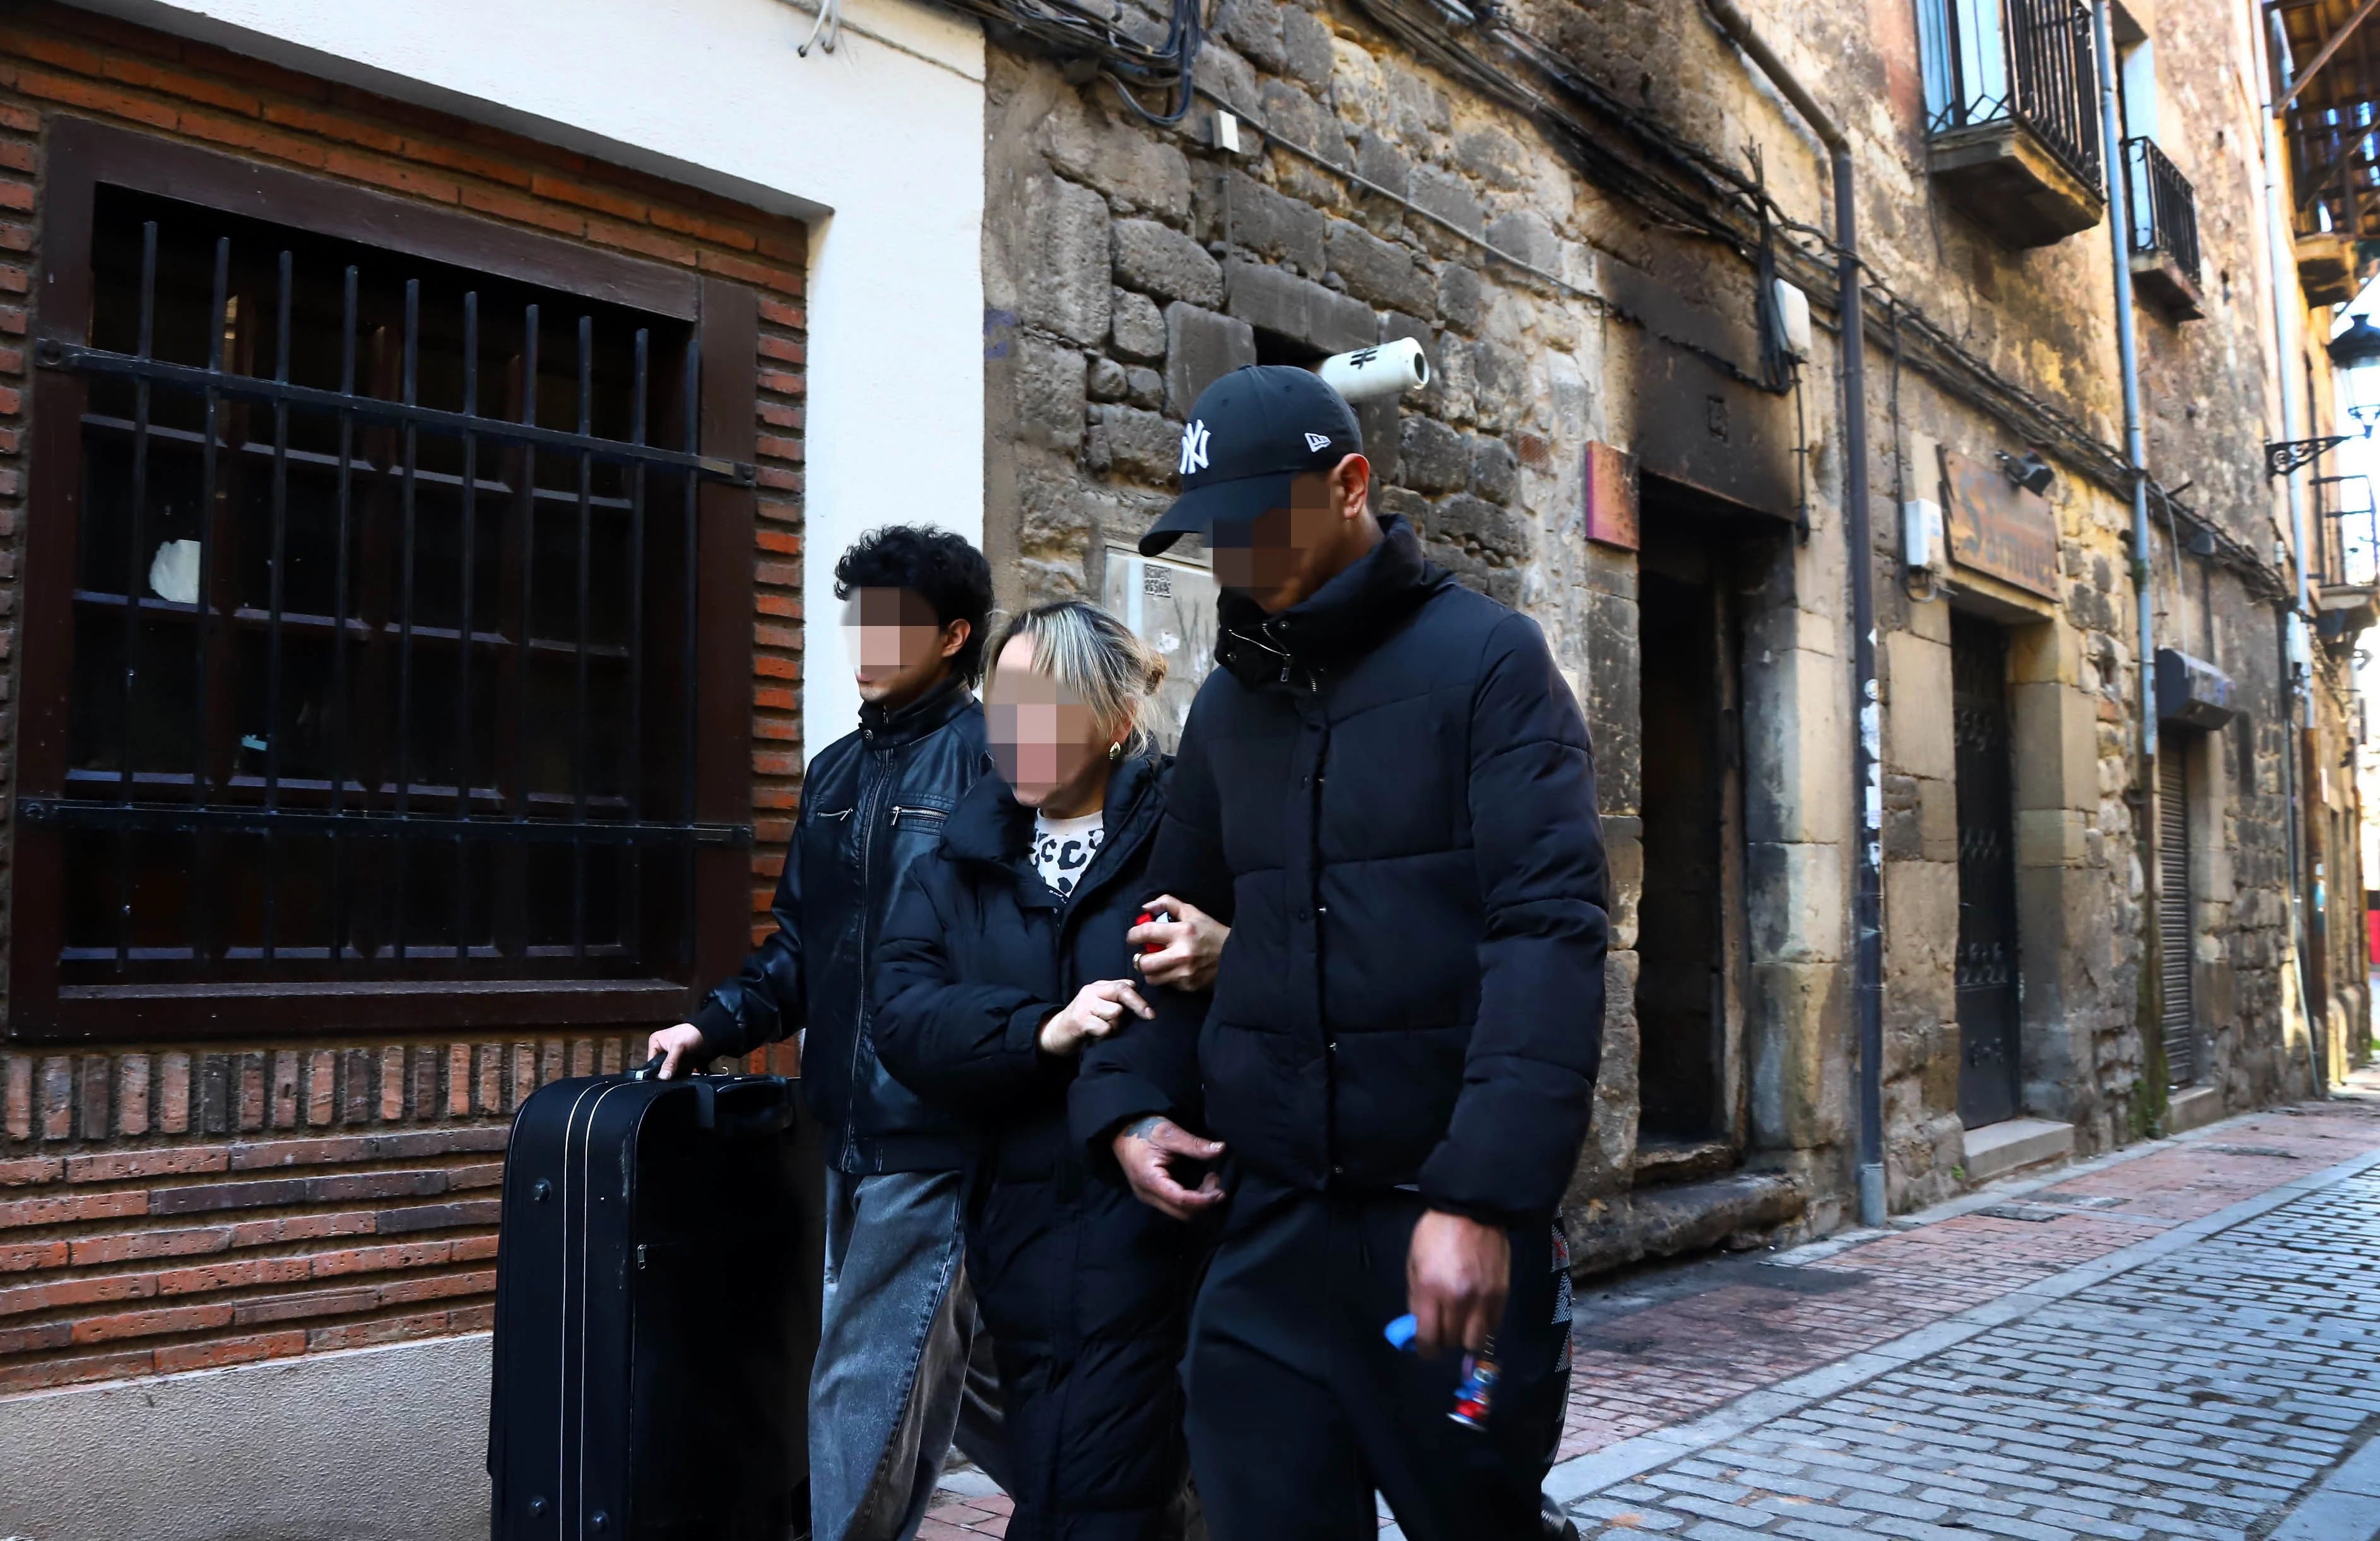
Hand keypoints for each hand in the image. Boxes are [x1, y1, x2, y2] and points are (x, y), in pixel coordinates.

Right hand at [646, 1023, 708, 1079]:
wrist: (709, 1034)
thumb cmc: (692, 1032)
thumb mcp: (677, 1046)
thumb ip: (670, 1062)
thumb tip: (662, 1076)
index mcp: (655, 1042)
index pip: (651, 1062)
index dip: (657, 1070)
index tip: (664, 1077)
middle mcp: (661, 1050)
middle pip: (661, 1068)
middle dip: (669, 1072)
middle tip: (676, 1072)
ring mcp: (671, 1057)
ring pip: (670, 1072)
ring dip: (677, 1074)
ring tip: (684, 1070)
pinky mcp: (680, 1062)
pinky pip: (679, 1072)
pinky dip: (683, 1074)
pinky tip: (688, 1071)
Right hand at [1038, 980, 1152, 1056]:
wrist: (1056, 1034)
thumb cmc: (1084, 1021)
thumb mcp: (1099, 1005)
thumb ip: (1114, 997)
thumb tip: (1134, 986)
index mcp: (1098, 987)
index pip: (1124, 985)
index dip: (1140, 998)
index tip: (1151, 1013)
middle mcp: (1091, 992)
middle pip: (1121, 992)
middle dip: (1138, 1005)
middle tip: (1149, 1016)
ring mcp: (1084, 1005)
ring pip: (1115, 1012)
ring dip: (1115, 1026)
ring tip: (1105, 1031)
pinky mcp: (1080, 1020)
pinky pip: (1105, 1028)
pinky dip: (1105, 1036)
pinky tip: (1097, 1038)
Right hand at [1112, 1116, 1226, 1219]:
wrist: (1122, 1129)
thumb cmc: (1143, 1128)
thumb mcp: (1169, 1132)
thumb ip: (1194, 1144)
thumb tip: (1220, 1149)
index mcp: (1150, 1180)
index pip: (1181, 1201)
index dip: (1204, 1200)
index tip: (1221, 1192)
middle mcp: (1148, 1194)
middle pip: (1182, 1213)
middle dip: (1203, 1202)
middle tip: (1215, 1179)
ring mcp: (1149, 1196)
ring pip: (1180, 1212)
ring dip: (1199, 1201)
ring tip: (1209, 1179)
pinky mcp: (1152, 1194)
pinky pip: (1175, 1205)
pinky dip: (1192, 1199)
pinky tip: (1199, 1182)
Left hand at [1129, 895, 1229, 990]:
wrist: (1235, 956)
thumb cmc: (1211, 932)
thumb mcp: (1192, 912)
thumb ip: (1167, 904)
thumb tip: (1146, 907)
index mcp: (1183, 932)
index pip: (1146, 933)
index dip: (1133, 935)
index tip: (1133, 936)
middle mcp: (1182, 954)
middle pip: (1144, 963)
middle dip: (1139, 958)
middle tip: (1144, 954)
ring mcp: (1185, 973)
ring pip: (1152, 978)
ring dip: (1150, 970)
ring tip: (1157, 963)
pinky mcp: (1188, 986)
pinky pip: (1166, 984)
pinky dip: (1165, 977)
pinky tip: (1173, 969)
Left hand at [1406, 1210, 1509, 1356]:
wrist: (1472, 1210)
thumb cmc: (1435, 1233)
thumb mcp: (1413, 1262)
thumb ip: (1416, 1297)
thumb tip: (1419, 1325)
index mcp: (1430, 1289)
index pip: (1428, 1337)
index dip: (1425, 1350)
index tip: (1425, 1350)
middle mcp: (1457, 1299)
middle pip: (1451, 1342)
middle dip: (1443, 1343)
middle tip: (1441, 1334)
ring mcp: (1482, 1298)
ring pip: (1475, 1341)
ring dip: (1465, 1339)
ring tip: (1460, 1329)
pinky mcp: (1501, 1294)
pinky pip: (1493, 1326)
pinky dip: (1483, 1328)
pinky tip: (1476, 1318)